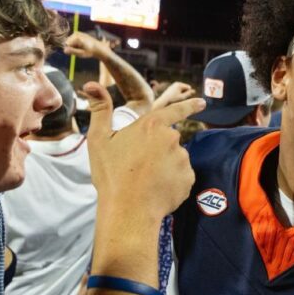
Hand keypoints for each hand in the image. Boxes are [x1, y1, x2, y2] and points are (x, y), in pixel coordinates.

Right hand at [64, 31, 110, 59]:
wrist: (99, 48)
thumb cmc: (90, 51)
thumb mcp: (81, 53)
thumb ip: (72, 51)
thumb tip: (64, 50)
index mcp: (76, 37)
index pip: (66, 45)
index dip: (70, 50)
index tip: (77, 52)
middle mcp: (76, 33)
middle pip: (67, 42)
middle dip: (72, 47)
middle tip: (80, 51)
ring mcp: (77, 33)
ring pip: (70, 42)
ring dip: (74, 46)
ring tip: (81, 48)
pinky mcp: (78, 34)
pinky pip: (73, 40)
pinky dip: (76, 44)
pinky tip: (82, 46)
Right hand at [82, 81, 204, 226]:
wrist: (128, 210)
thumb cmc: (112, 174)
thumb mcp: (98, 139)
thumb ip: (100, 109)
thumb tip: (91, 84)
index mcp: (152, 126)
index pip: (174, 110)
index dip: (189, 106)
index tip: (202, 103)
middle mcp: (171, 139)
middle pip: (168, 141)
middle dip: (157, 151)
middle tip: (138, 167)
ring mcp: (182, 160)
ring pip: (175, 160)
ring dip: (164, 167)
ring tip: (145, 181)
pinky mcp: (188, 179)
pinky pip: (181, 178)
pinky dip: (171, 183)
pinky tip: (156, 190)